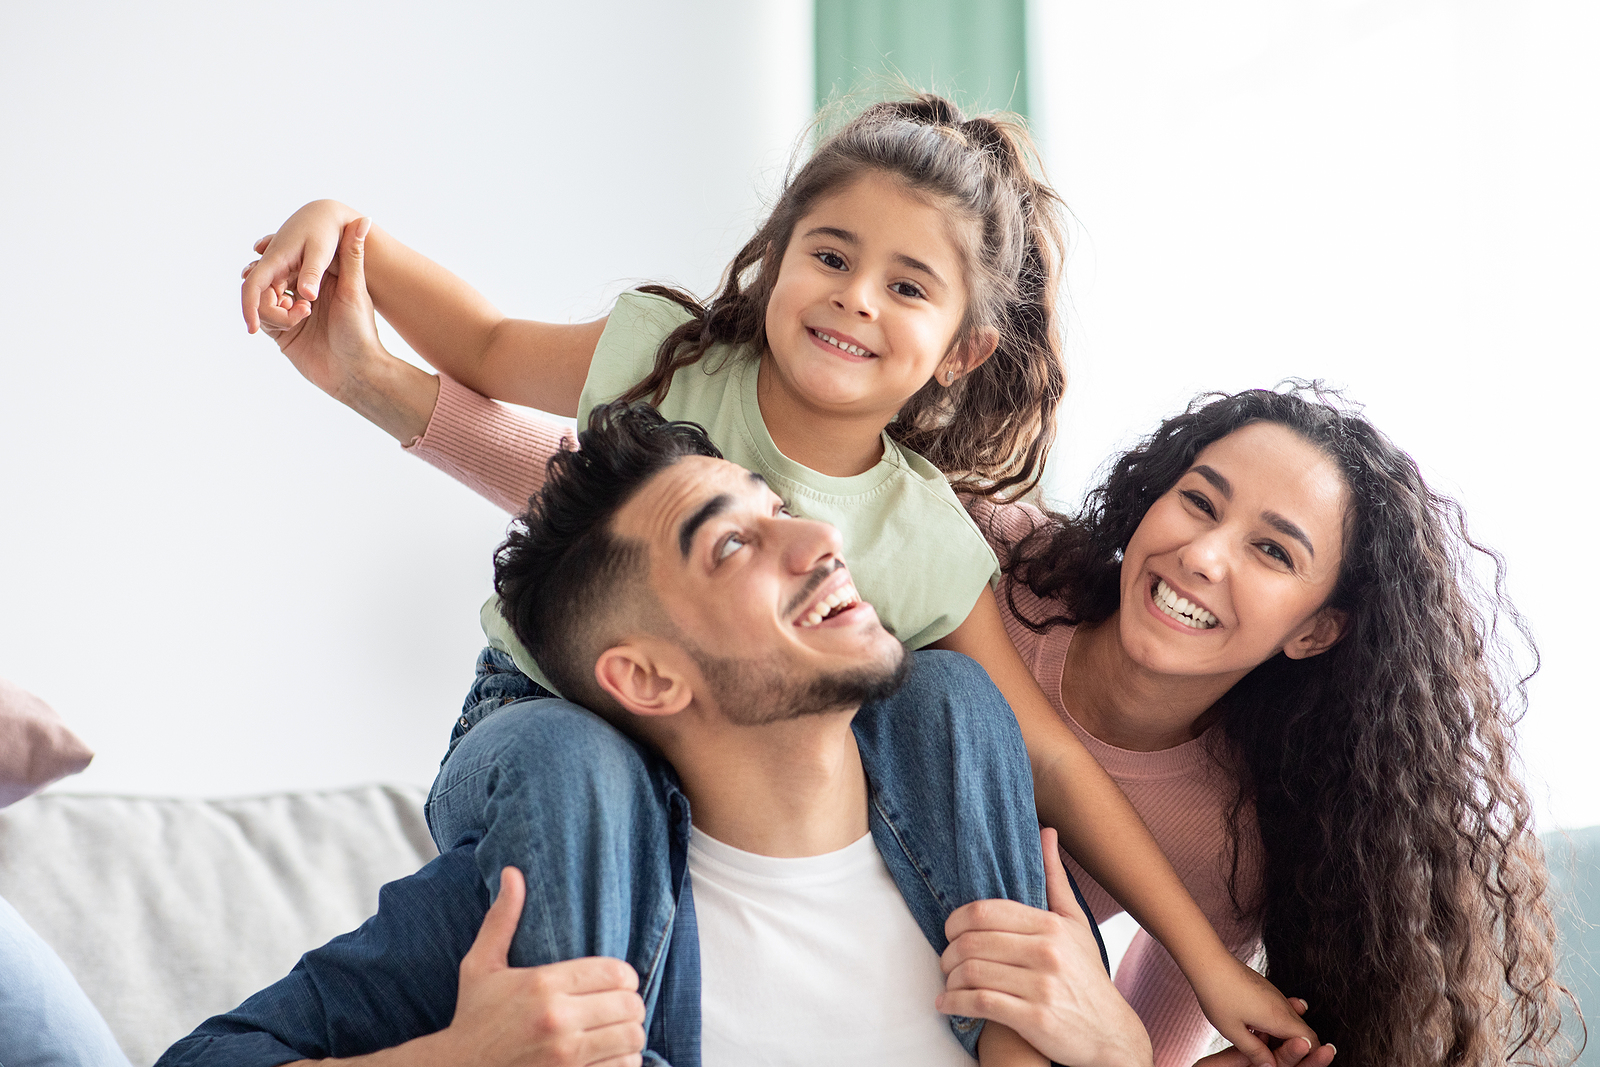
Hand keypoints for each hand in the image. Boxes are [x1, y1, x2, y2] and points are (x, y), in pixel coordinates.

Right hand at [242, 216, 383, 402]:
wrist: (357, 374)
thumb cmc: (362, 332)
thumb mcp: (355, 290)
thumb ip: (353, 254)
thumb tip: (363, 218)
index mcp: (320, 281)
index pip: (291, 262)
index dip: (276, 254)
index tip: (268, 248)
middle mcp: (305, 295)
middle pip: (271, 278)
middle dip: (267, 280)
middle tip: (280, 286)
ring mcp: (293, 315)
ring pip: (264, 298)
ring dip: (272, 302)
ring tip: (302, 312)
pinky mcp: (284, 334)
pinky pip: (265, 319)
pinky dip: (270, 318)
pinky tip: (294, 322)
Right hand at [438, 866, 646, 1066]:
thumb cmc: (473, 1017)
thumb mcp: (481, 966)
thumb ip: (502, 919)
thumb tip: (512, 873)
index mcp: (543, 984)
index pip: (617, 972)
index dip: (624, 976)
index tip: (616, 982)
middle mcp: (558, 1020)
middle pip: (631, 1005)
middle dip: (630, 1005)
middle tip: (618, 1007)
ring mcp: (566, 1057)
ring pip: (632, 1038)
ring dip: (630, 1034)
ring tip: (617, 1031)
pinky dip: (623, 1062)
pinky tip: (609, 1055)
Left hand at [938, 828, 1151, 1066]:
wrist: (1111, 1035)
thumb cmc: (1088, 977)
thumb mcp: (1076, 924)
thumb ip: (1055, 880)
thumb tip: (1045, 832)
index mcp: (1052, 925)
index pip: (984, 912)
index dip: (955, 921)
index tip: (949, 932)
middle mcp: (1047, 952)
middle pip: (972, 942)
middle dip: (948, 953)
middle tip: (945, 961)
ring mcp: (1042, 987)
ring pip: (972, 972)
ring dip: (950, 980)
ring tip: (948, 983)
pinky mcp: (1036, 1020)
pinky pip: (981, 1004)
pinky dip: (955, 1003)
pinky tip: (947, 1004)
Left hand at [1187, 951, 1322, 1066]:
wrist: (1210, 962)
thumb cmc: (1218, 995)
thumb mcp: (1233, 1030)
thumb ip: (1254, 1051)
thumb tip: (1270, 1066)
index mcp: (1279, 1018)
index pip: (1310, 1040)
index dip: (1307, 1054)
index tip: (1291, 1062)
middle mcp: (1283, 1004)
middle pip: (1303, 1031)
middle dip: (1295, 1046)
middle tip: (1273, 1056)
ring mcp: (1276, 995)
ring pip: (1292, 1020)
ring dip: (1284, 1034)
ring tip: (1262, 1042)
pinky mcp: (1267, 989)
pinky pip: (1281, 1009)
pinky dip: (1276, 1022)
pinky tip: (1256, 1027)